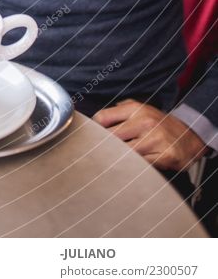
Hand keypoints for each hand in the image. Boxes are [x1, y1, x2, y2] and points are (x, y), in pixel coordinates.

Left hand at [93, 99, 207, 170]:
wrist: (189, 135)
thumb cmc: (158, 123)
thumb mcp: (140, 109)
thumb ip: (119, 111)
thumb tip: (96, 120)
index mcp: (135, 109)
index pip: (103, 118)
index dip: (93, 129)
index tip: (89, 138)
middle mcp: (144, 122)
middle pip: (110, 137)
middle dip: (102, 147)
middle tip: (95, 154)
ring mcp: (155, 139)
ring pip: (124, 154)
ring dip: (116, 159)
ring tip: (110, 163)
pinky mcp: (165, 155)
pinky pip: (141, 165)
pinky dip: (133, 168)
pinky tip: (129, 168)